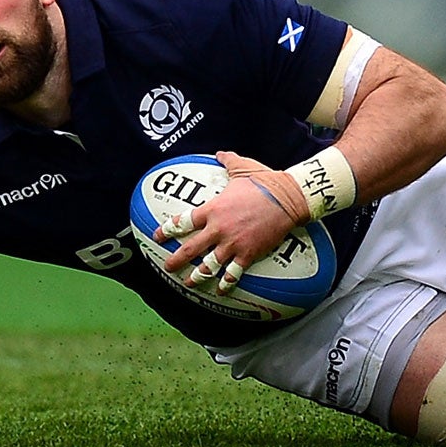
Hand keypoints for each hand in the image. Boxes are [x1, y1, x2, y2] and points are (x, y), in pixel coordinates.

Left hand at [154, 151, 308, 293]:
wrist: (287, 198)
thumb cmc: (264, 181)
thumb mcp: (241, 167)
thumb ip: (227, 161)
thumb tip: (220, 154)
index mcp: (213, 209)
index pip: (183, 221)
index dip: (168, 230)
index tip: (158, 236)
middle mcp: (218, 229)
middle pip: (190, 249)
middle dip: (176, 260)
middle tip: (167, 267)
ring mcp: (233, 244)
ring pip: (208, 266)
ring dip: (196, 276)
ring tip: (188, 283)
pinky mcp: (248, 254)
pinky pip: (233, 274)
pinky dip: (225, 284)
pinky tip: (220, 292)